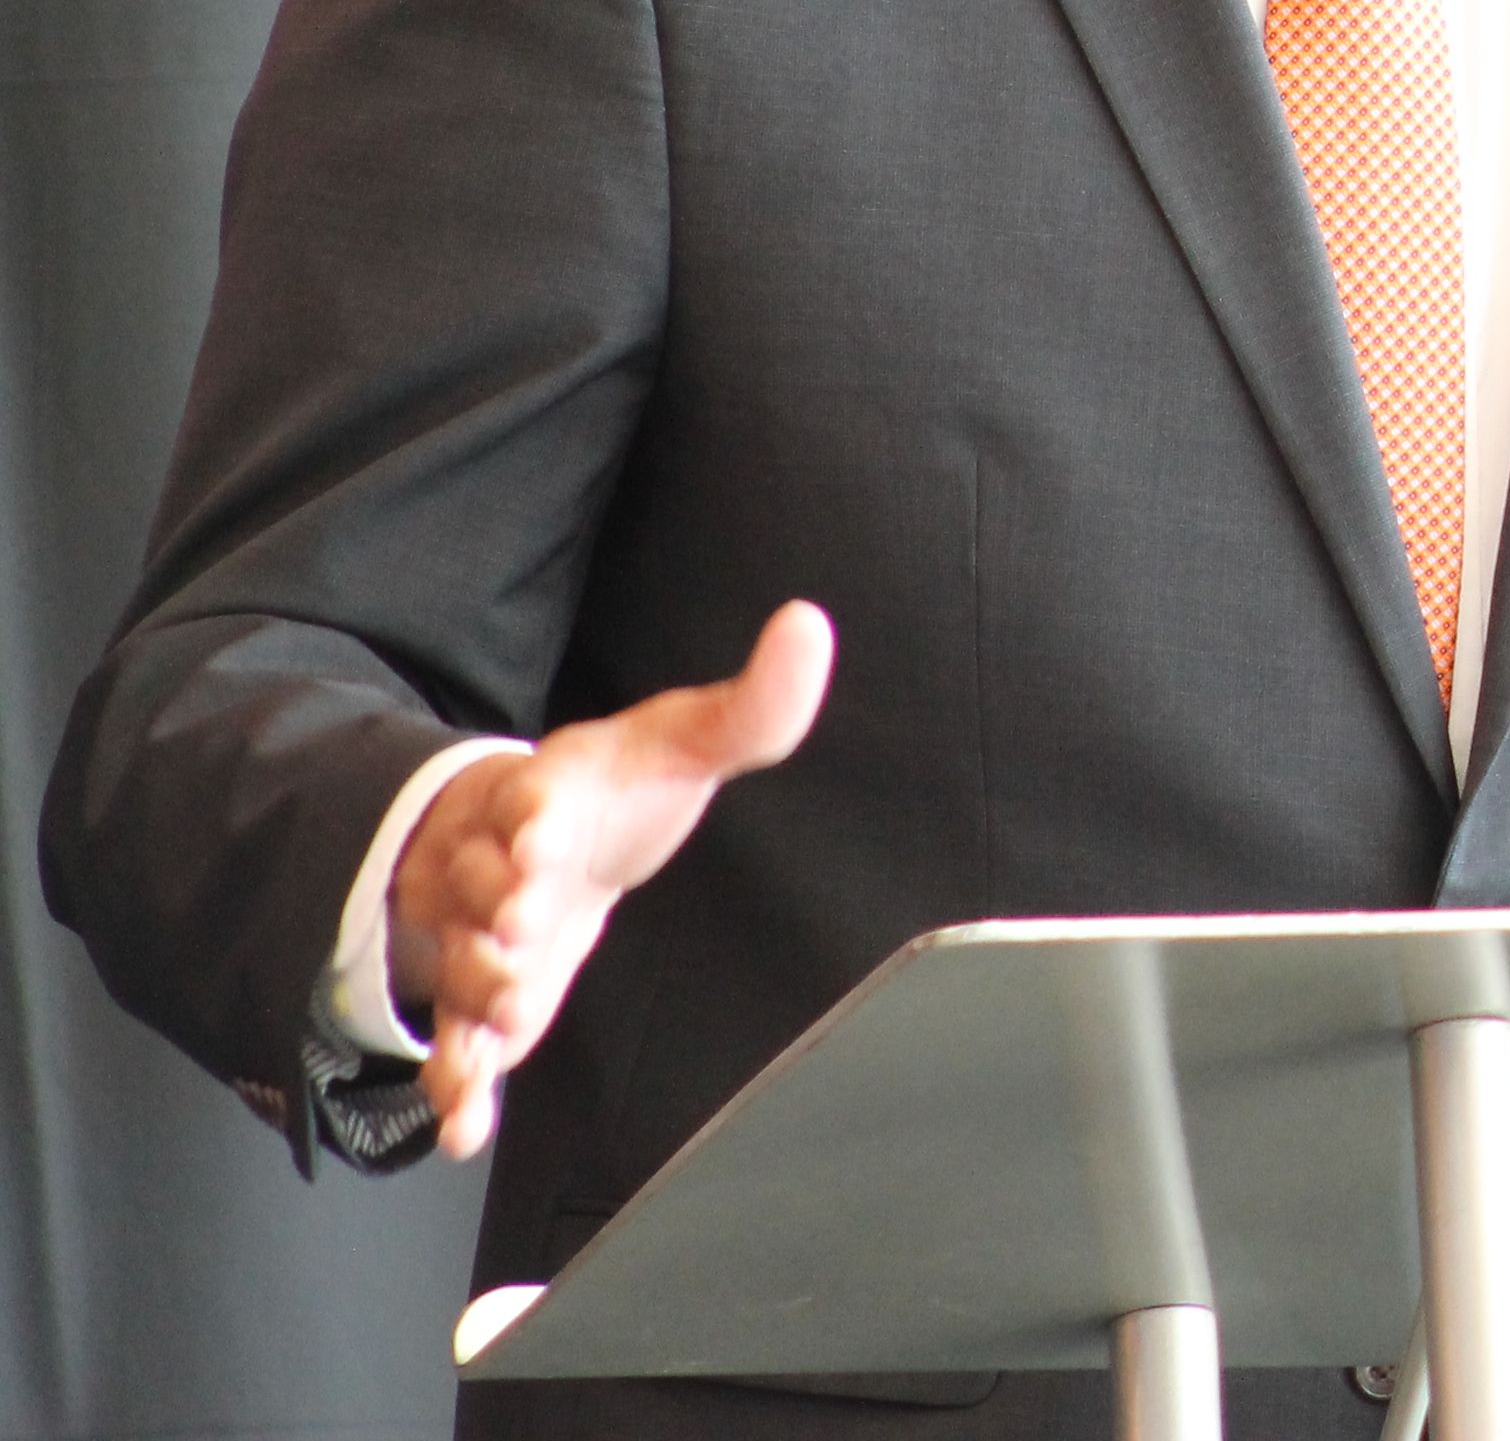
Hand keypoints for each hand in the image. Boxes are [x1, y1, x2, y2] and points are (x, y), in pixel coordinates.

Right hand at [386, 601, 835, 1157]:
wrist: (540, 839)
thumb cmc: (621, 789)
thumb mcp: (687, 739)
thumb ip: (755, 700)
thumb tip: (811, 622)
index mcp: (547, 792)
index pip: (530, 797)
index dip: (534, 815)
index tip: (542, 830)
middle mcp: (497, 864)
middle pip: (482, 887)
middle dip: (497, 908)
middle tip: (522, 924)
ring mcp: (483, 937)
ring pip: (463, 968)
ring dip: (480, 995)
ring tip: (506, 1017)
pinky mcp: (484, 1002)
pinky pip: (459, 1046)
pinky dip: (459, 1086)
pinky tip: (464, 1126)